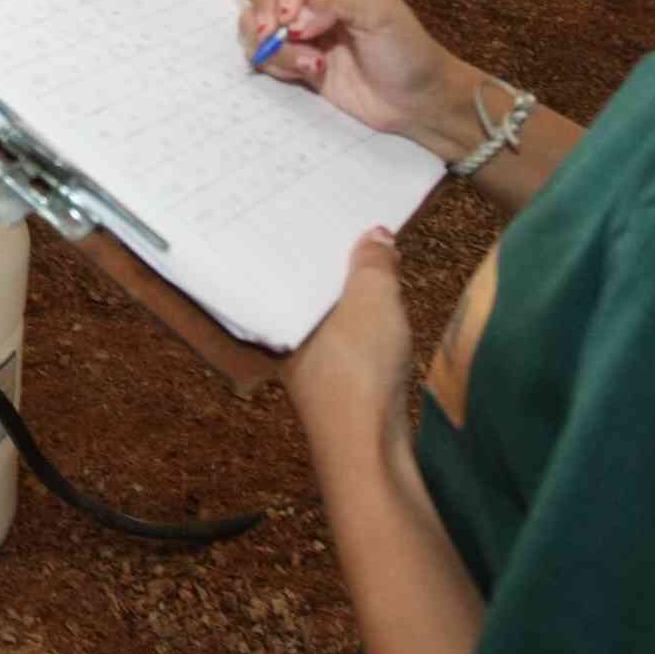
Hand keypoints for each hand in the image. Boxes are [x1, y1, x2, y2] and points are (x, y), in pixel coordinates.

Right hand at [231, 0, 470, 153]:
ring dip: (275, 41)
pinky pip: (255, 48)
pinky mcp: (284, 49)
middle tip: (276, 28)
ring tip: (314, 62)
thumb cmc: (405, 49)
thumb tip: (296, 4)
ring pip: (249, 12)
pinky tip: (313, 71)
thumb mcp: (381, 13)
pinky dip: (278, 62)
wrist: (409, 101)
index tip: (294, 7)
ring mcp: (291, 17)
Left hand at [287, 228, 416, 448]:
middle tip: (353, 220)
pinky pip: (342, 332)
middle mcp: (281, 336)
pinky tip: (380, 303)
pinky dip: (359, 313)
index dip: (304, 231)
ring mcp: (306, 361)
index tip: (322, 204)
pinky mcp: (333, 381)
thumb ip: (372, 264)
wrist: (369, 449)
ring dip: (348, 286)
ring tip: (374, 253)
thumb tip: (375, 236)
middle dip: (328, 257)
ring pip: (325, 310)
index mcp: (274, 313)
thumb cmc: (359, 373)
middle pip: (304, 284)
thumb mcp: (372, 301)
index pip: (282, 261)